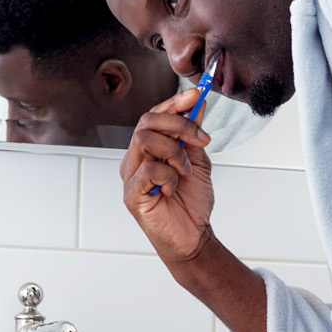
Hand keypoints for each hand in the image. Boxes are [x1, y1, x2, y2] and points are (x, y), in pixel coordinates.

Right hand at [119, 89, 213, 263]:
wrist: (193, 236)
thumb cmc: (191, 203)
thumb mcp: (198, 161)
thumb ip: (193, 135)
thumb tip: (197, 105)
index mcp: (149, 149)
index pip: (154, 115)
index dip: (174, 102)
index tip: (196, 95)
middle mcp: (136, 159)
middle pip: (147, 122)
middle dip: (179, 124)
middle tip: (200, 140)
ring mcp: (131, 176)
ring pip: (145, 140)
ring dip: (175, 152)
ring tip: (185, 171)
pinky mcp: (132, 194)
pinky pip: (148, 170)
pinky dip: (169, 175)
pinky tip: (174, 187)